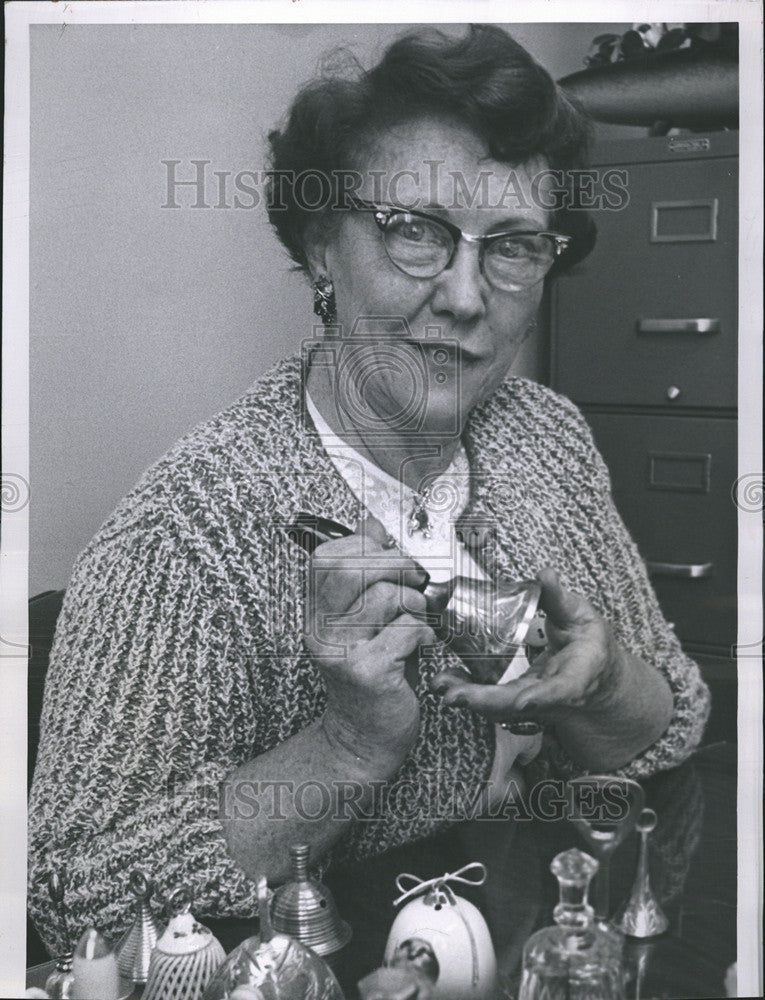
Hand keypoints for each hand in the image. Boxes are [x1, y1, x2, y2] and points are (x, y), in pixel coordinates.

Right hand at [305, 515, 435, 775]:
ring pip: (385, 597)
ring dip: (415, 604)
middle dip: (395, 565)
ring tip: (419, 621)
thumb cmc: (373, 671)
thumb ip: (366, 573)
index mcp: (315, 611)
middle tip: (416, 581)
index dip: (366, 547)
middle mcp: (318, 629)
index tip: (391, 558)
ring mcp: (339, 652)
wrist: (363, 738)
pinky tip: (421, 646)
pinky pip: (405, 630)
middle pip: (351, 569)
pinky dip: (423, 633)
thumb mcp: (364, 617)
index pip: (327, 558)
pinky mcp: (366, 673)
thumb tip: (371, 523)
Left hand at [431, 567, 623, 724]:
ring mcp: (531, 703)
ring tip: (441, 684)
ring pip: (499, 708)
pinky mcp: (516, 700)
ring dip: (469, 698)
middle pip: (517, 705)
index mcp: (576, 677)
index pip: (560, 691)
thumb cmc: (591, 646)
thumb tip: (545, 574)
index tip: (523, 702)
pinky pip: (490, 700)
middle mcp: (551, 698)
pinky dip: (468, 691)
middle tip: (454, 694)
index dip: (542, 698)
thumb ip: (559, 599)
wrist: (596, 678)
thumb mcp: (582, 617)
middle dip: (484, 701)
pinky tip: (446, 680)